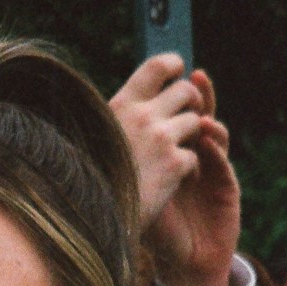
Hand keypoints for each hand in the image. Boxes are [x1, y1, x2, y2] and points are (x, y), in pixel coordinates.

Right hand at [110, 55, 202, 230]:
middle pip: (186, 90)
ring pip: (196, 123)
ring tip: (175, 155)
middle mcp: (143, 116)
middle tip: (185, 120)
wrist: (94, 219)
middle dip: (191, 104)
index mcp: (122, 104)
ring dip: (190, 138)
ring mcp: (160, 139)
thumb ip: (121, 117)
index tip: (178, 73)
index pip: (158, 66)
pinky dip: (189, 169)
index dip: (174, 66)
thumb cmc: (90, 182)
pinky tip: (176, 181)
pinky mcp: (173, 165)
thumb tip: (141, 101)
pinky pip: (194, 156)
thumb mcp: (98, 137)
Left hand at [143, 71, 241, 285]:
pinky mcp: (226, 185)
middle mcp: (193, 154)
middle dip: (194, 96)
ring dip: (207, 118)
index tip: (166, 72)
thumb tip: (94, 141)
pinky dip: (215, 149)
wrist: (186, 267)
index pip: (172, 114)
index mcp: (170, 152)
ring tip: (199, 110)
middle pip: (196, 113)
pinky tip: (207, 140)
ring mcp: (212, 168)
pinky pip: (221, 162)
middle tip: (190, 81)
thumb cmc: (158, 233)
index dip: (171, 93)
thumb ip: (126, 169)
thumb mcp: (136, 197)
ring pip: (213, 132)